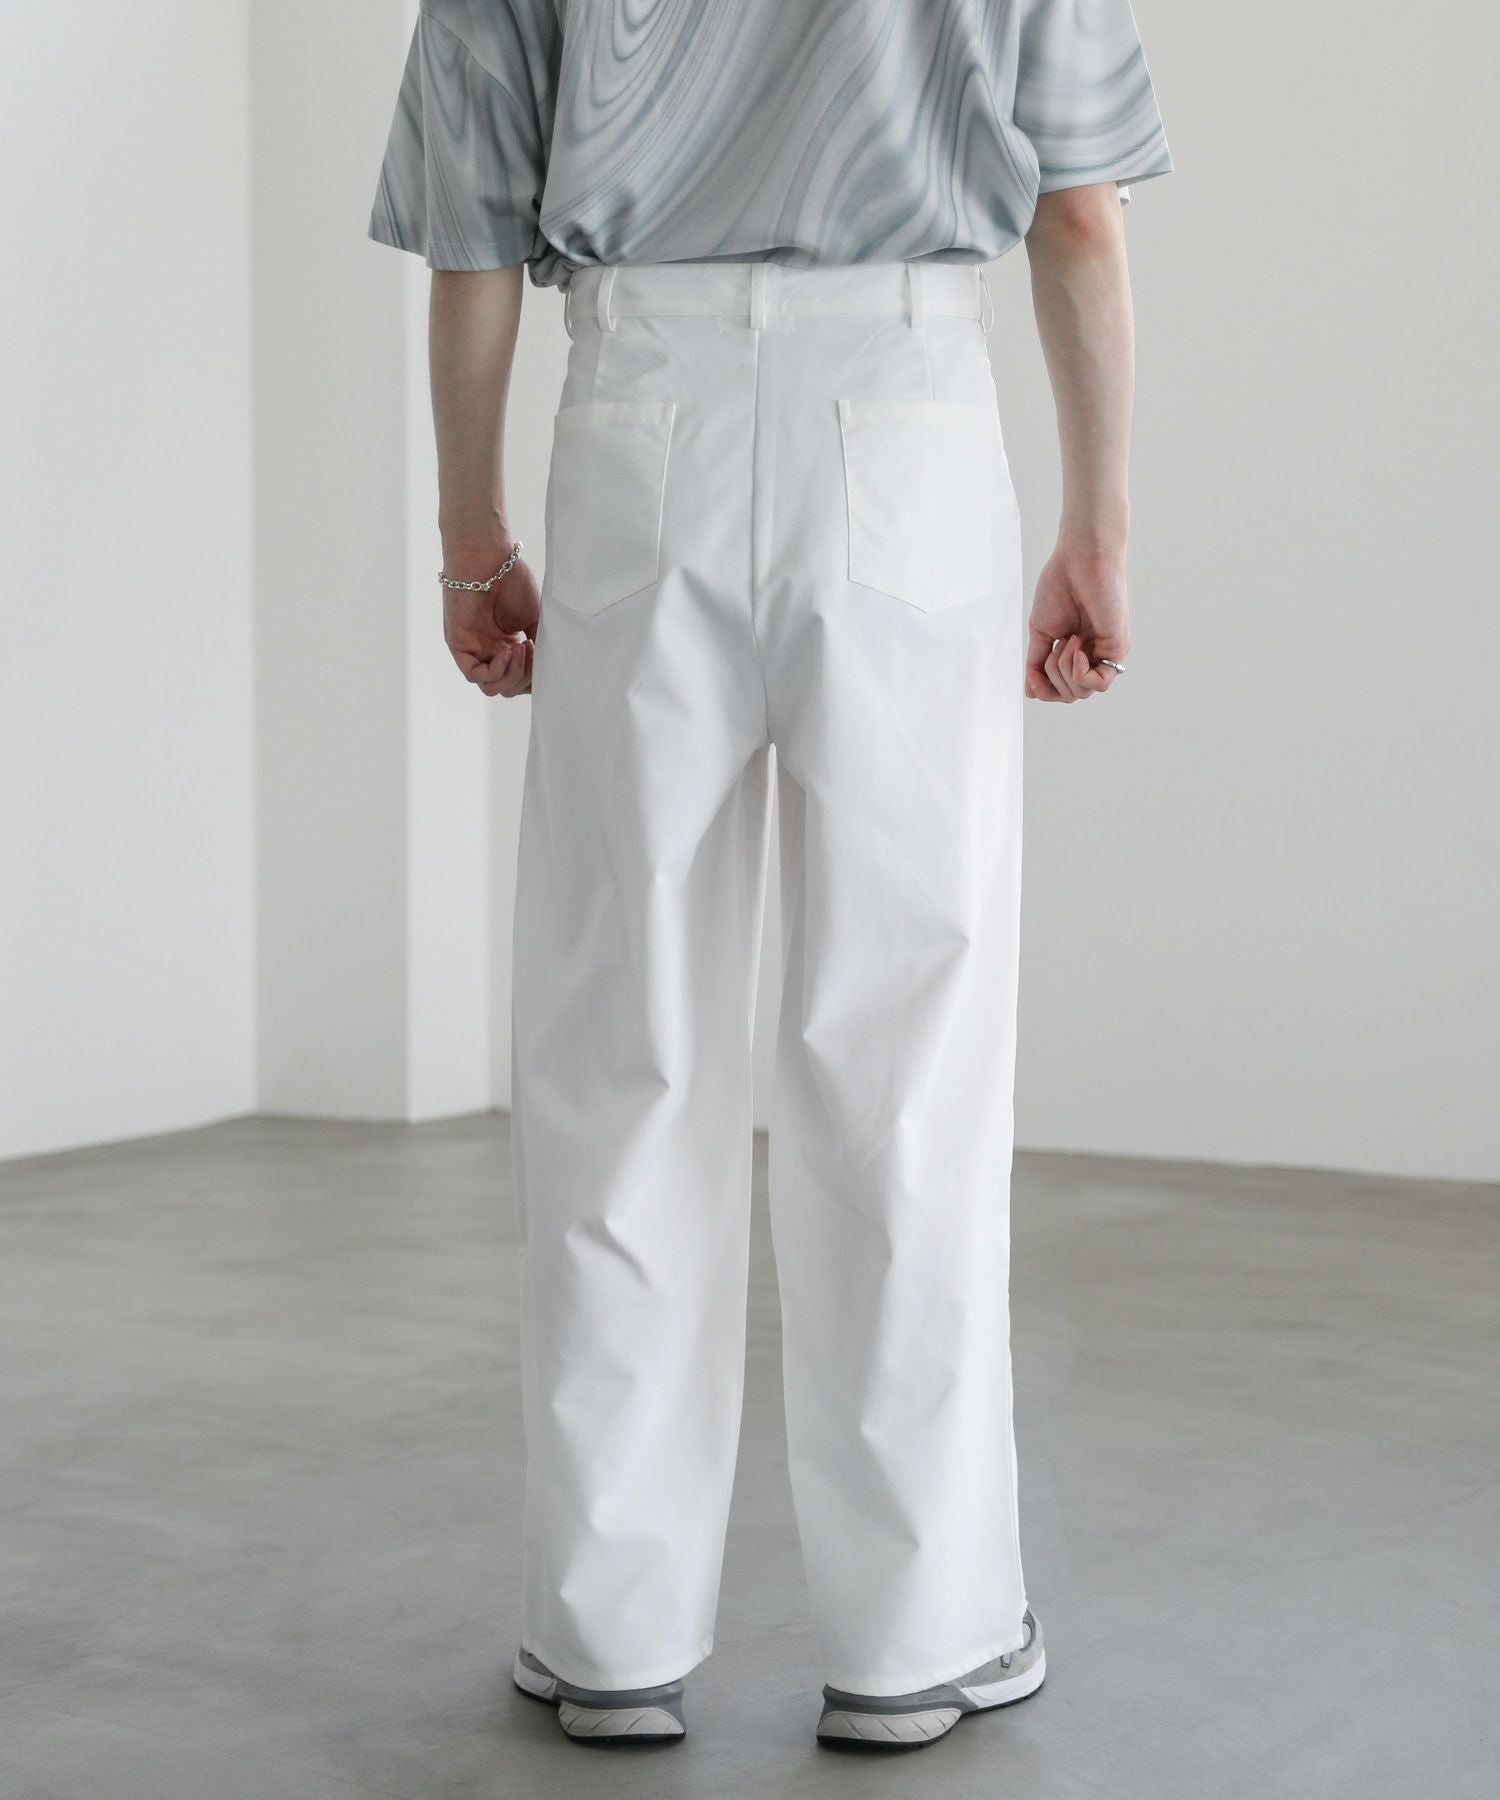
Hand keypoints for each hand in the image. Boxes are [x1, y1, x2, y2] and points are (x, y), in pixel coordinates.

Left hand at [442, 538, 540, 697]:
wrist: (490, 556)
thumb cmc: (511, 579)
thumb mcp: (535, 619)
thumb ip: (541, 646)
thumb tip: (550, 670)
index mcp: (506, 646)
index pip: (520, 681)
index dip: (535, 679)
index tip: (547, 659)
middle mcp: (489, 651)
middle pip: (507, 688)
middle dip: (525, 679)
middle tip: (533, 650)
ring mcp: (473, 649)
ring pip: (491, 687)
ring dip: (512, 675)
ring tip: (523, 648)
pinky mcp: (458, 644)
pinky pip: (474, 675)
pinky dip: (495, 671)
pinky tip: (508, 652)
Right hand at [1025, 540, 1129, 702]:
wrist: (1079, 559)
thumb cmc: (1060, 586)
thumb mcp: (1041, 632)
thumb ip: (1037, 661)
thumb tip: (1030, 691)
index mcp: (1076, 651)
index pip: (1062, 690)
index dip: (1043, 689)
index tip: (1032, 674)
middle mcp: (1093, 655)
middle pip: (1071, 695)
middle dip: (1052, 680)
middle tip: (1054, 647)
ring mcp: (1106, 653)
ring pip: (1083, 692)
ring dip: (1064, 671)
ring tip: (1067, 641)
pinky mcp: (1118, 648)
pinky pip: (1099, 683)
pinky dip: (1080, 673)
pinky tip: (1077, 647)